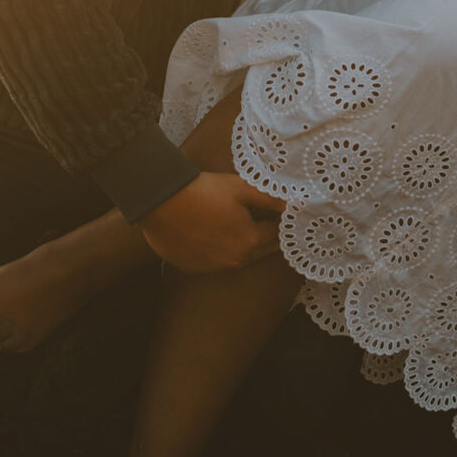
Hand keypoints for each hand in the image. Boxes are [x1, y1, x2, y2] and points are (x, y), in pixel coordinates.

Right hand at [138, 171, 284, 272]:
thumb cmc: (205, 190)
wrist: (162, 199)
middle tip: (266, 222)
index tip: (281, 215)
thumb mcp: (242, 188)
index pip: (276, 236)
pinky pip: (213, 262)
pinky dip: (217, 252)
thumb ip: (271, 198)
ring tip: (238, 228)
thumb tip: (294, 204)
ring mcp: (211, 267)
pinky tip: (212, 235)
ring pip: (236, 259)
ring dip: (241, 246)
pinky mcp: (191, 268)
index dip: (280, 223)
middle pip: (259, 251)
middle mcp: (233, 261)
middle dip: (265, 237)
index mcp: (249, 242)